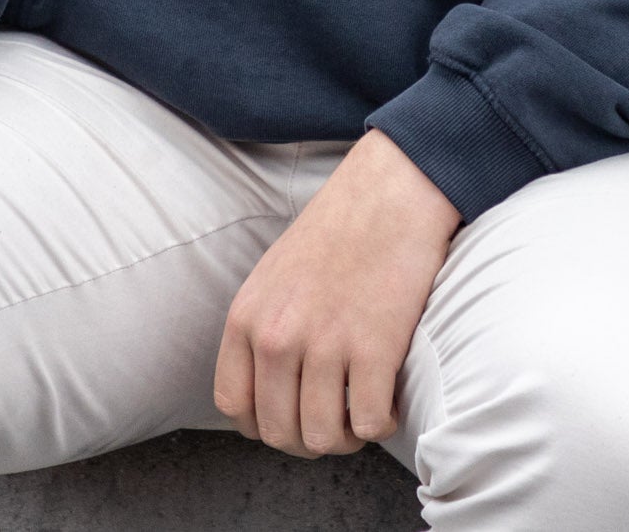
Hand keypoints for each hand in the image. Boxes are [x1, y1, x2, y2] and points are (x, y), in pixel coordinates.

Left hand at [215, 129, 462, 456]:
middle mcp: (278, 336)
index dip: (266, 424)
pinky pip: (372, 422)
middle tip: (338, 422)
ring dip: (349, 437)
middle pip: (280, 432)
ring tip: (365, 415)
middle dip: (310, 439)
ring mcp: (325, 343)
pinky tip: (392, 402)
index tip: (293, 417)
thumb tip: (270, 386)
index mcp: (247, 317)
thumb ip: (264, 326)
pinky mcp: (375, 347)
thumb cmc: (341, 227)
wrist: (393, 188)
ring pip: (325, 437)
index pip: (235, 406)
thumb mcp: (276, 274)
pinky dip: (383, 424)